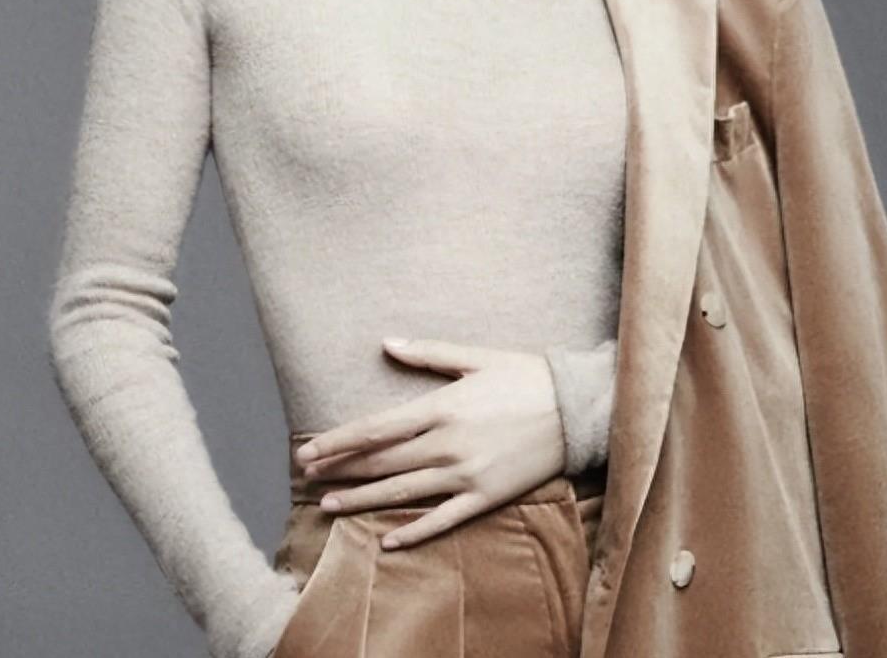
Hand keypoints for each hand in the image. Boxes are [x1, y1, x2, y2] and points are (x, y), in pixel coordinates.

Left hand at [293, 337, 565, 549]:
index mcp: (443, 406)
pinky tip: (388, 542)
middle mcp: (449, 444)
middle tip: (307, 475)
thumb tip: (387, 343)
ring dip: (363, 501)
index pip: (377, 429)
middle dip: (341, 469)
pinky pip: (444, 520)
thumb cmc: (527, 376)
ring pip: (404, 492)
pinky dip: (414, 532)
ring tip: (329, 506)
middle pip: (383, 462)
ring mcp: (467, 474)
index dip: (340, 441)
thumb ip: (428, 354)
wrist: (578, 409)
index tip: (309, 450)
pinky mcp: (487, 496)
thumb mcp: (476, 357)